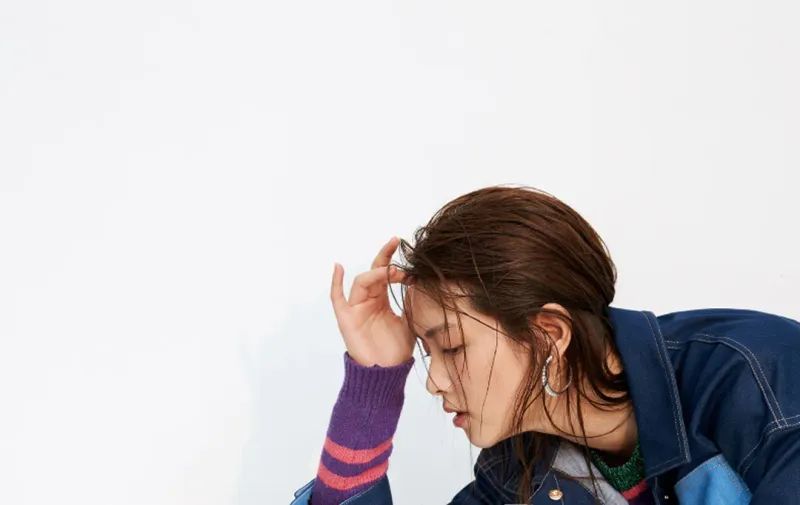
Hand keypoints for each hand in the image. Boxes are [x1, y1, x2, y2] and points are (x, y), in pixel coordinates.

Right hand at [330, 237, 414, 366]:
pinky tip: (338, 267)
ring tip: (391, 272)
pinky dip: (336, 282)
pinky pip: (337, 298)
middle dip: (385, 256)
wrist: (386, 372)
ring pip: (362, 282)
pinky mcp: (346, 318)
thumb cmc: (396, 351)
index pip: (386, 275)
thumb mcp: (410, 323)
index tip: (413, 265)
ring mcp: (356, 308)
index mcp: (382, 300)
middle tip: (396, 242)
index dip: (397, 265)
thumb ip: (412, 304)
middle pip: (374, 272)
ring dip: (377, 274)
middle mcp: (368, 300)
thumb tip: (421, 286)